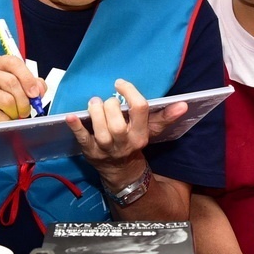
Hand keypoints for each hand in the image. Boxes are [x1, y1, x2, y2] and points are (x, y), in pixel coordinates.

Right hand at [0, 54, 44, 125]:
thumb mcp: (14, 86)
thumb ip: (30, 84)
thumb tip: (39, 89)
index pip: (14, 63)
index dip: (28, 78)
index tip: (35, 93)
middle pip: (12, 83)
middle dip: (24, 100)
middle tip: (26, 110)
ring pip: (7, 100)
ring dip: (15, 112)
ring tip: (13, 115)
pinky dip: (6, 121)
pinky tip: (2, 119)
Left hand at [65, 78, 187, 184]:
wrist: (121, 170)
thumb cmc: (134, 141)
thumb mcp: (150, 130)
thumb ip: (165, 116)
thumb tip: (183, 104)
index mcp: (141, 134)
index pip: (139, 109)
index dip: (129, 92)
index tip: (120, 83)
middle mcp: (124, 142)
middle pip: (117, 122)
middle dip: (110, 106)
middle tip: (106, 100)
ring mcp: (106, 149)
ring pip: (101, 131)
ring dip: (95, 113)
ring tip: (93, 103)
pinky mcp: (90, 152)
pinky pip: (82, 139)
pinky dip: (76, 127)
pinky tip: (70, 116)